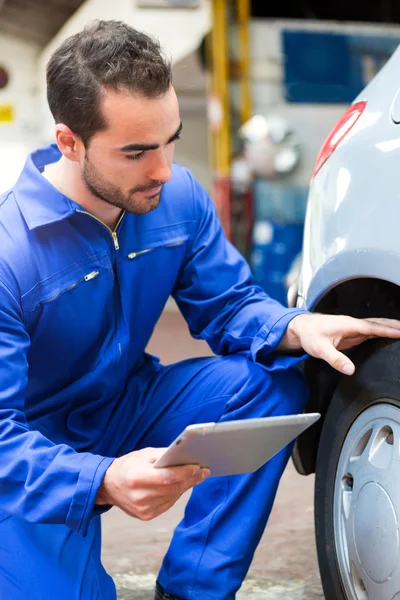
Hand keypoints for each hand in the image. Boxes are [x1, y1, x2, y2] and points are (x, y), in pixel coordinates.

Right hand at [96, 447, 209, 520]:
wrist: (108, 485)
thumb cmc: (127, 466)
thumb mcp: (143, 455)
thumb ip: (163, 455)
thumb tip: (185, 456)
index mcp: (136, 477)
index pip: (167, 477)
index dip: (185, 472)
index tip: (198, 466)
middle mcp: (139, 496)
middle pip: (172, 488)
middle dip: (190, 479)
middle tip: (203, 471)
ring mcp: (142, 509)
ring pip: (172, 497)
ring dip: (186, 486)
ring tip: (196, 476)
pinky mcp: (145, 516)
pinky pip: (168, 504)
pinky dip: (176, 494)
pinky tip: (182, 485)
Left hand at [279, 314, 399, 375]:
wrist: (299, 328)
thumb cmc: (308, 334)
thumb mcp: (320, 349)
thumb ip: (336, 359)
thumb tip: (350, 369)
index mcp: (348, 324)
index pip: (373, 327)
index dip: (388, 330)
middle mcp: (352, 324)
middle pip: (378, 323)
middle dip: (394, 326)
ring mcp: (352, 328)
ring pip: (375, 326)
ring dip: (389, 327)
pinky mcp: (350, 333)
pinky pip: (369, 331)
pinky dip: (381, 332)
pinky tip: (386, 335)